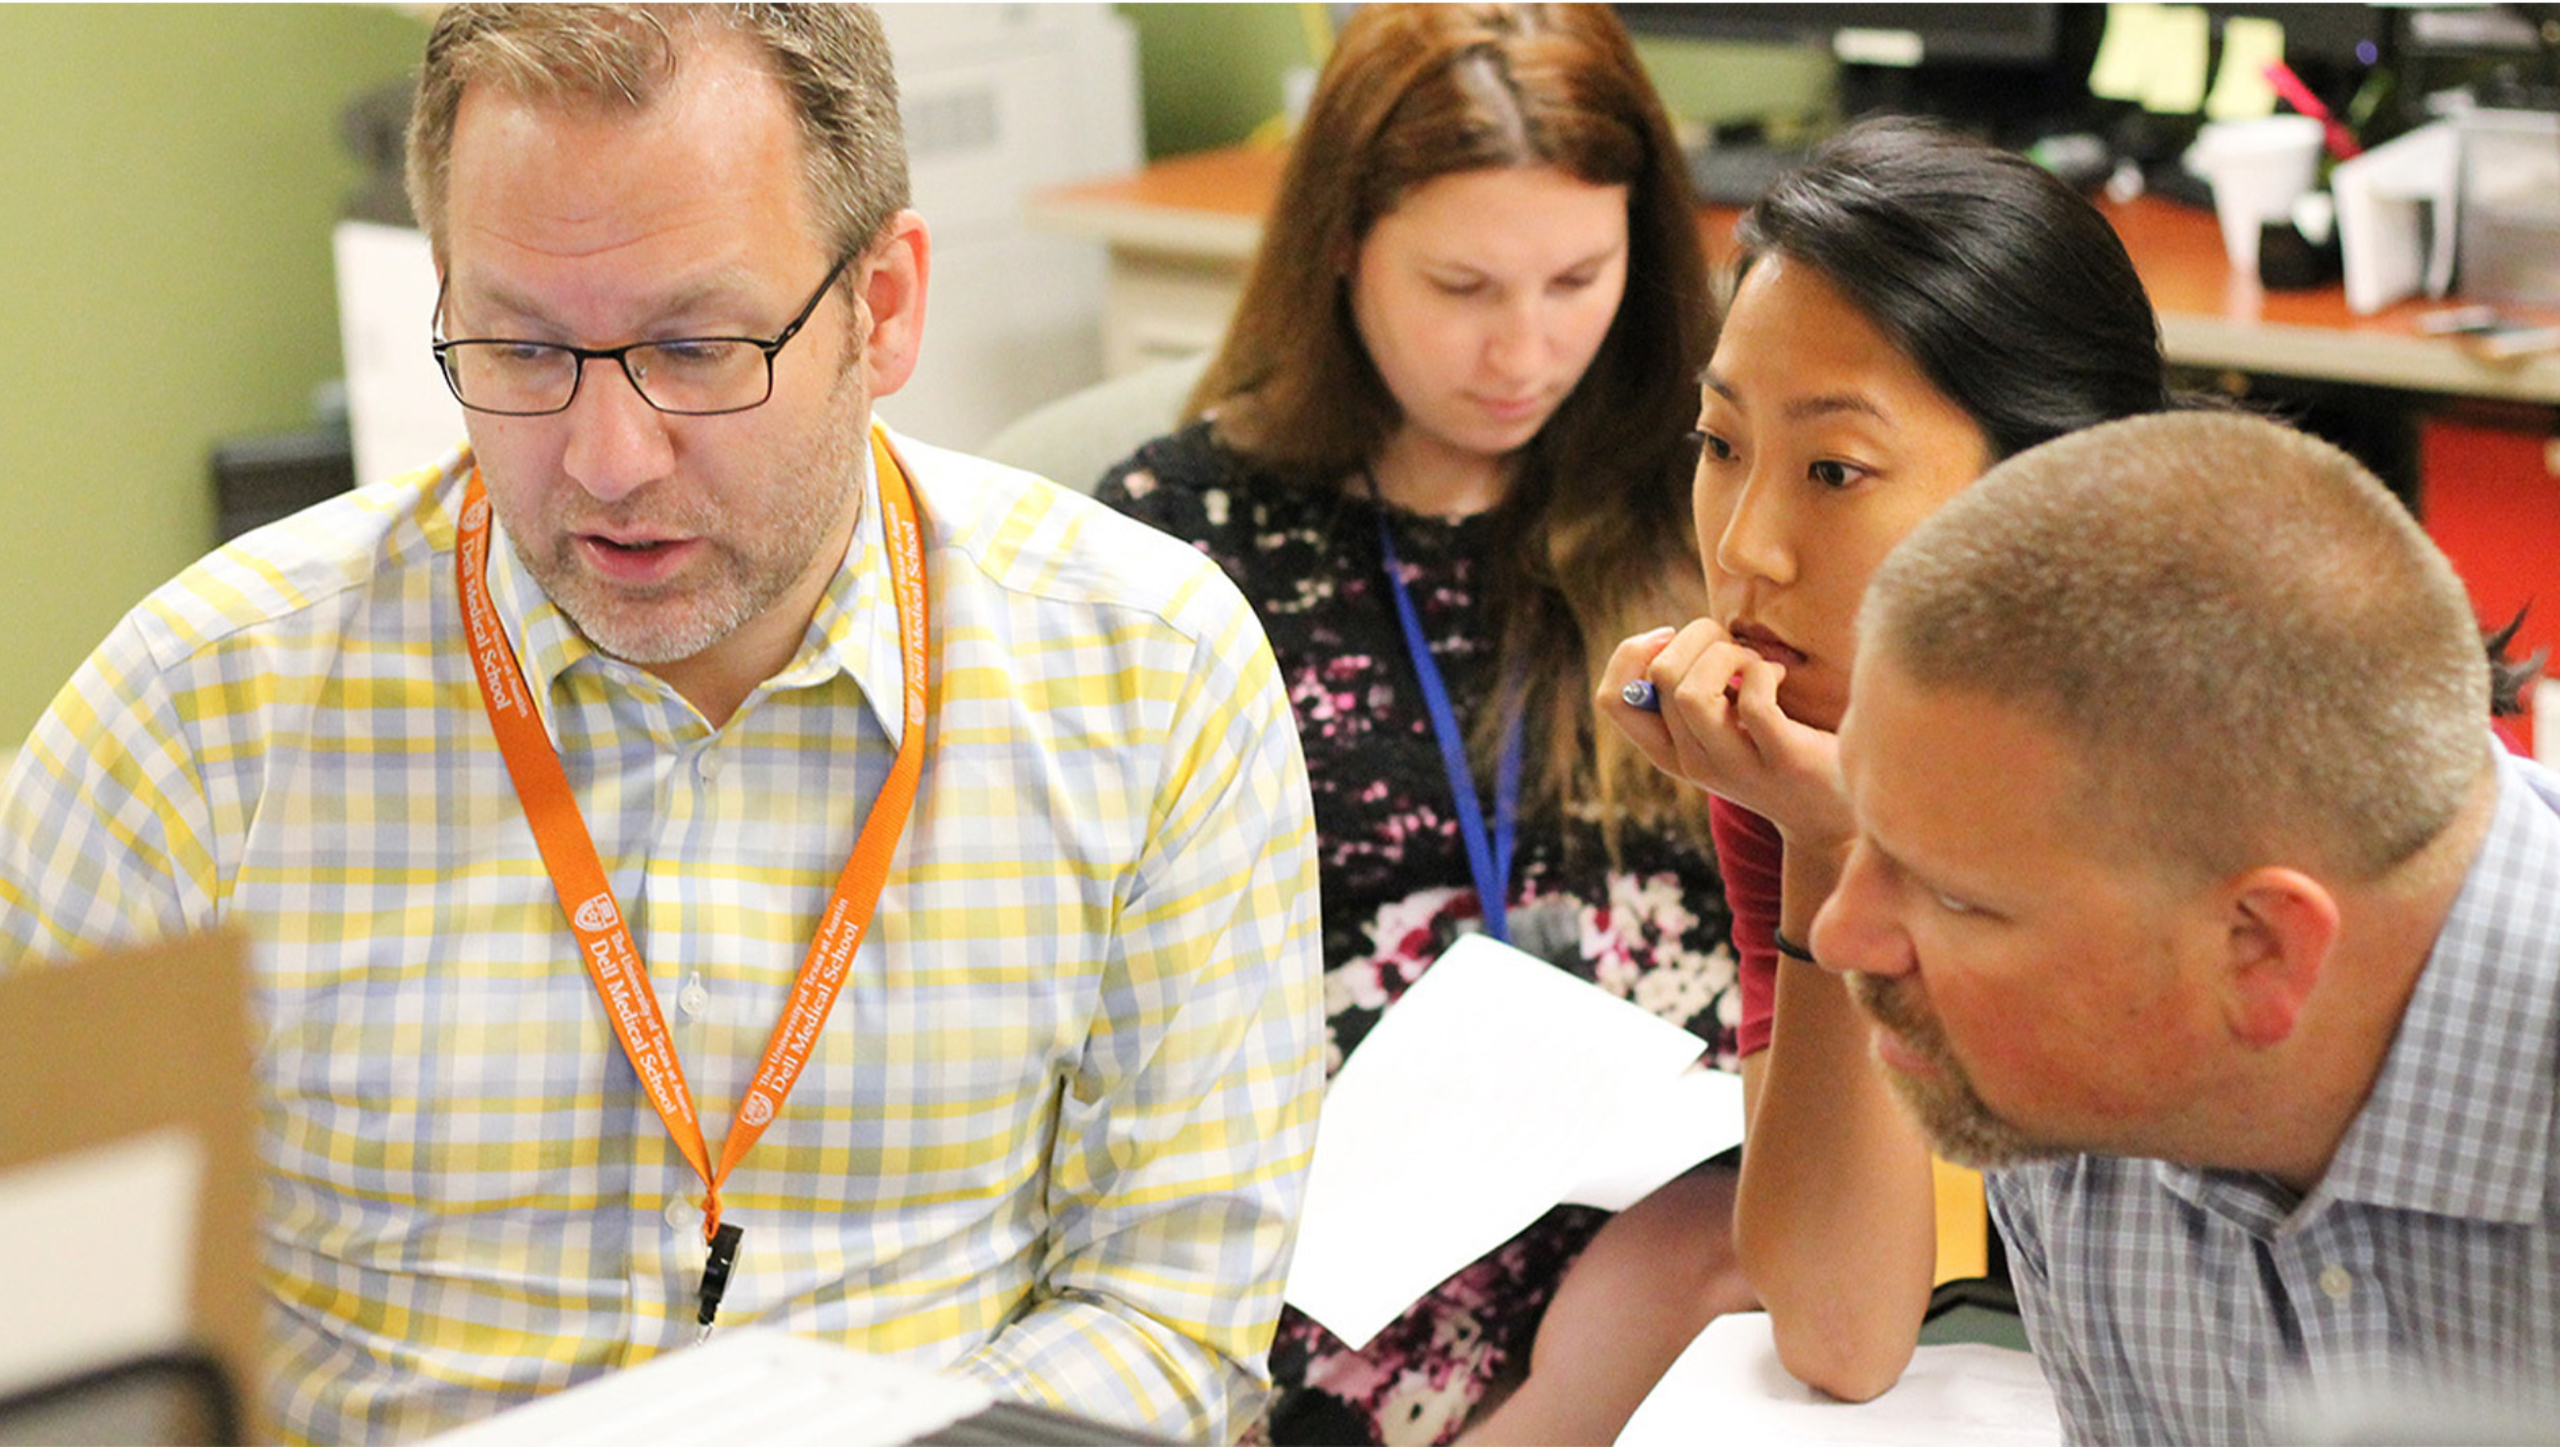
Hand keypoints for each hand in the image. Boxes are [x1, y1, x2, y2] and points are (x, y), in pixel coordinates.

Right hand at [1597, 621, 1850, 847]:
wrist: (1832, 812)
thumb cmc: (1774, 750)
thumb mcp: (1720, 728)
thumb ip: (1692, 692)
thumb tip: (1673, 638)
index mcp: (1670, 751)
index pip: (1612, 700)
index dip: (1631, 653)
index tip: (1671, 637)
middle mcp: (1693, 763)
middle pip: (1659, 677)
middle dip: (1694, 636)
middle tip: (1729, 643)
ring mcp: (1734, 766)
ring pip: (1690, 692)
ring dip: (1725, 654)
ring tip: (1752, 661)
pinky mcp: (1781, 760)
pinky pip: (1752, 701)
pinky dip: (1763, 671)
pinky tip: (1779, 675)